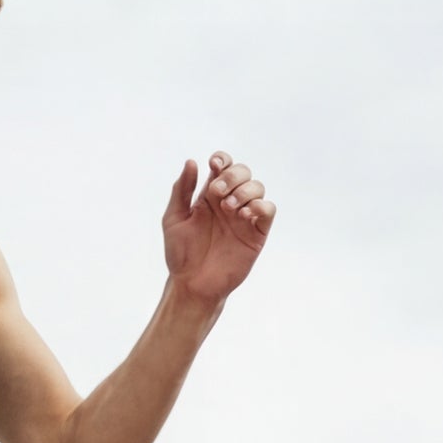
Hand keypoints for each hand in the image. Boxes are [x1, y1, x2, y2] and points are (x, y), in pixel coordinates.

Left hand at [162, 151, 274, 303]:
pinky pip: (268, 209)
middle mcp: (229, 203)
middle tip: (218, 191)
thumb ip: (181, 191)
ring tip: (229, 207)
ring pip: (258, 187)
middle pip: (243, 172)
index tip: (214, 164)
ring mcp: (244, 217)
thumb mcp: (174, 219)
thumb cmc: (180, 254)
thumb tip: (191, 162)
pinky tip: (244, 215)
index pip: (223, 167)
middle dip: (232, 175)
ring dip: (244, 191)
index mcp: (210, 196)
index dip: (222, 159)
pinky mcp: (256, 233)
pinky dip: (260, 206)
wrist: (192, 283)